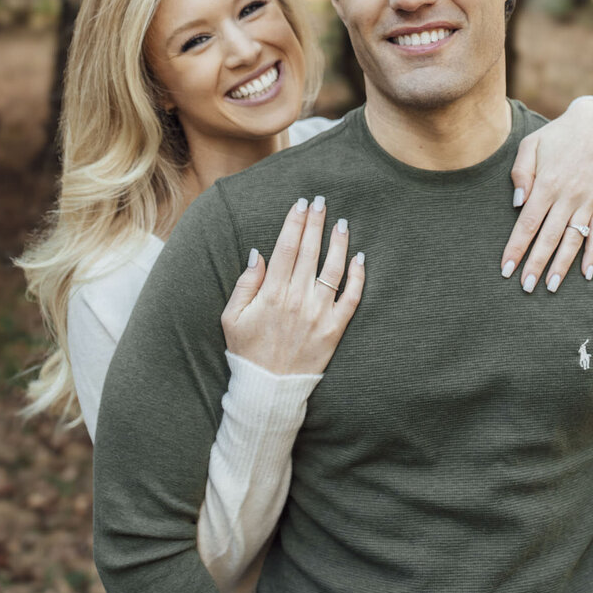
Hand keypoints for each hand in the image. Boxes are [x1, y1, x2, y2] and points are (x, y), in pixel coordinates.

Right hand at [222, 196, 363, 375]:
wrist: (269, 390)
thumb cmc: (247, 352)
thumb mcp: (231, 317)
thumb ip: (245, 284)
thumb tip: (258, 253)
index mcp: (272, 294)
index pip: (286, 247)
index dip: (295, 222)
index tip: (300, 203)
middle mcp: (297, 300)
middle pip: (310, 251)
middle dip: (316, 223)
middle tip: (321, 201)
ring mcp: (319, 314)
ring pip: (333, 269)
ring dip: (338, 243)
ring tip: (341, 223)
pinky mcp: (335, 330)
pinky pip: (352, 298)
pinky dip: (358, 277)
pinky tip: (360, 258)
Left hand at [500, 100, 592, 292]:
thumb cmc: (558, 135)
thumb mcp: (532, 144)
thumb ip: (521, 173)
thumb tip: (517, 204)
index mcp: (548, 183)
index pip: (528, 223)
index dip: (516, 247)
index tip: (506, 268)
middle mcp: (568, 197)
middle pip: (549, 238)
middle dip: (536, 265)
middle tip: (525, 288)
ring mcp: (588, 202)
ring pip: (574, 240)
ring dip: (562, 266)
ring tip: (552, 288)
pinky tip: (587, 275)